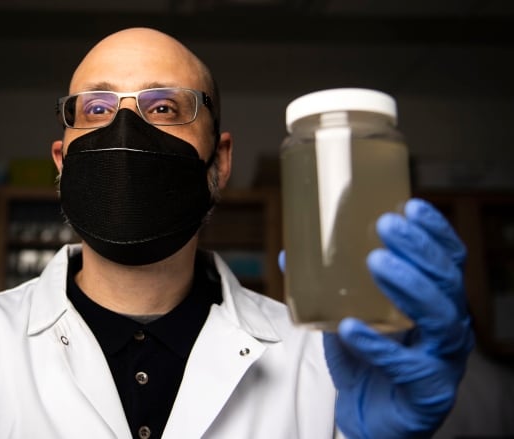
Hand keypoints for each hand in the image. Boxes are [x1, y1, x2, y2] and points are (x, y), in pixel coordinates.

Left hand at [323, 199, 474, 437]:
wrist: (372, 418)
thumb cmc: (368, 362)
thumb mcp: (348, 315)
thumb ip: (325, 287)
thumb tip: (289, 253)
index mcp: (436, 302)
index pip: (447, 259)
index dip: (434, 231)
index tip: (410, 204)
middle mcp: (448, 326)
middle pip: (446, 279)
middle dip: (418, 248)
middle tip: (386, 224)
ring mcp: (442, 359)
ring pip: (439, 316)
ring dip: (408, 285)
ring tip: (375, 261)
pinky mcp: (427, 390)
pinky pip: (405, 365)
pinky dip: (378, 345)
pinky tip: (351, 327)